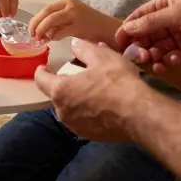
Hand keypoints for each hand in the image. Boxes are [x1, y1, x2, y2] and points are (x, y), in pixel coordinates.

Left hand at [29, 0, 121, 43]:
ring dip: (43, 31)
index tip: (30, 30)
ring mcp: (75, 14)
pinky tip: (55, 40)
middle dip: (36, 25)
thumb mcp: (72, 20)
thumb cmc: (91, 26)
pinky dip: (55, 36)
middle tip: (33, 36)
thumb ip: (57, 24)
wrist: (111, 29)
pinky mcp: (80, 26)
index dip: (36, 20)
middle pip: (47, 13)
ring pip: (52, 20)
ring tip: (42, 39)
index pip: (46, 9)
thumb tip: (41, 33)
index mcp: (67, 2)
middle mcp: (70, 5)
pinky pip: (61, 31)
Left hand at [33, 39, 148, 141]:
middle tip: (80, 76)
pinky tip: (103, 106)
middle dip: (65, 84)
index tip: (46, 66)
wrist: (139, 114)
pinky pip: (83, 120)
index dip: (42, 71)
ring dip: (77, 99)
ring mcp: (75, 126)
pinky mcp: (89, 136)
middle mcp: (63, 111)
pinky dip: (88, 112)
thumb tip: (74, 44)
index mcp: (61, 90)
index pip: (40, 79)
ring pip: (70, 108)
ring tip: (94, 90)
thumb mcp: (102, 57)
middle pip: (56, 94)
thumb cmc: (117, 82)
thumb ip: (83, 49)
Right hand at [115, 0, 180, 73]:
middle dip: (141, 45)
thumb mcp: (178, 13)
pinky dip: (169, 62)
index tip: (118, 42)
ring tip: (154, 61)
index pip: (141, 17)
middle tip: (138, 55)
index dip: (129, 28)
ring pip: (158, 49)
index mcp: (167, 5)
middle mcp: (171, 21)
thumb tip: (127, 27)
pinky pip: (172, 60)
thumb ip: (151, 22)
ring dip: (153, 56)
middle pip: (147, 35)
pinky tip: (174, 62)